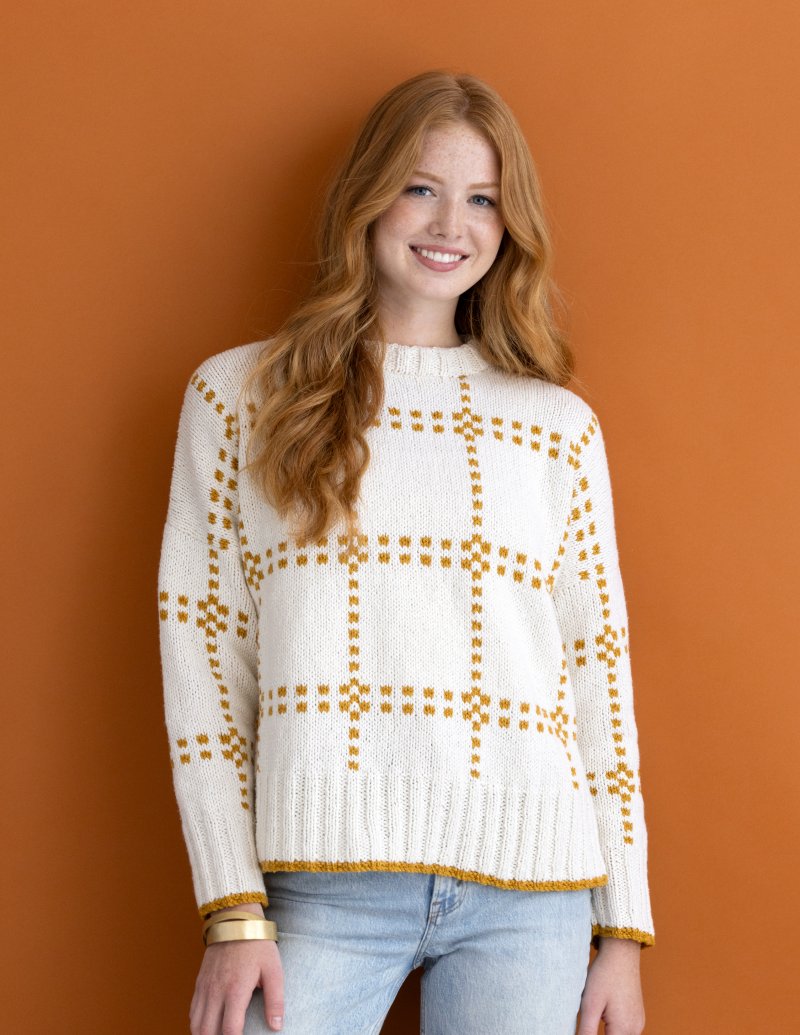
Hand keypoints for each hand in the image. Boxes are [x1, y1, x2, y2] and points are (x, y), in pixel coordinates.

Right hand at [190, 904, 283, 1033]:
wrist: (235, 919)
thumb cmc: (257, 944)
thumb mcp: (273, 969)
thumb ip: (275, 1000)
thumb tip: (277, 1025)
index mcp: (235, 990)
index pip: (230, 1030)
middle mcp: (216, 991)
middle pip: (208, 1031)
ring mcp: (205, 987)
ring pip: (196, 1024)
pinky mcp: (200, 982)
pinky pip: (192, 1011)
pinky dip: (196, 1025)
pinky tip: (206, 1029)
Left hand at [577, 938, 644, 1034]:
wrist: (621, 952)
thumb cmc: (605, 975)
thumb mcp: (590, 1004)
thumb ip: (586, 1031)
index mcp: (624, 1030)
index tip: (586, 1025)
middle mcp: (635, 1029)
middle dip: (599, 1033)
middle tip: (591, 1017)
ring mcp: (638, 1022)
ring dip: (606, 1033)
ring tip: (596, 1013)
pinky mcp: (636, 1015)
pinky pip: (624, 1029)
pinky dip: (613, 1027)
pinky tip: (603, 1011)